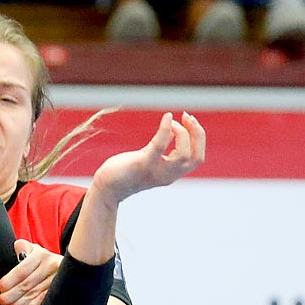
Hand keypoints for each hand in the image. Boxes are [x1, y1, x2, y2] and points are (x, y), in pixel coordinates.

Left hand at [0, 240, 59, 304]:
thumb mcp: (35, 250)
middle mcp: (51, 266)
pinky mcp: (63, 290)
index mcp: (40, 255)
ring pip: (34, 294)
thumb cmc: (46, 261)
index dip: (8, 281)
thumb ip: (23, 248)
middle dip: (10, 296)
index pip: (21, 270)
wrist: (73, 265)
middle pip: (26, 284)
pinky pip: (46, 299)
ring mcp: (58, 279)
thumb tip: (17, 247)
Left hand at [89, 111, 205, 206]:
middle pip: (196, 157)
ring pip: (183, 154)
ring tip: (173, 120)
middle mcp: (167, 175)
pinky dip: (166, 130)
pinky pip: (160, 146)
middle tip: (187, 117)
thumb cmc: (125, 172)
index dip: (199, 138)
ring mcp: (156, 171)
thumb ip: (162, 150)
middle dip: (197, 134)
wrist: (106, 188)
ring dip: (183, 133)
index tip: (189, 121)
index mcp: (172, 173)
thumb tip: (173, 131)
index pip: (197, 158)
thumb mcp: (149, 160)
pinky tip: (167, 117)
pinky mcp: (142, 165)